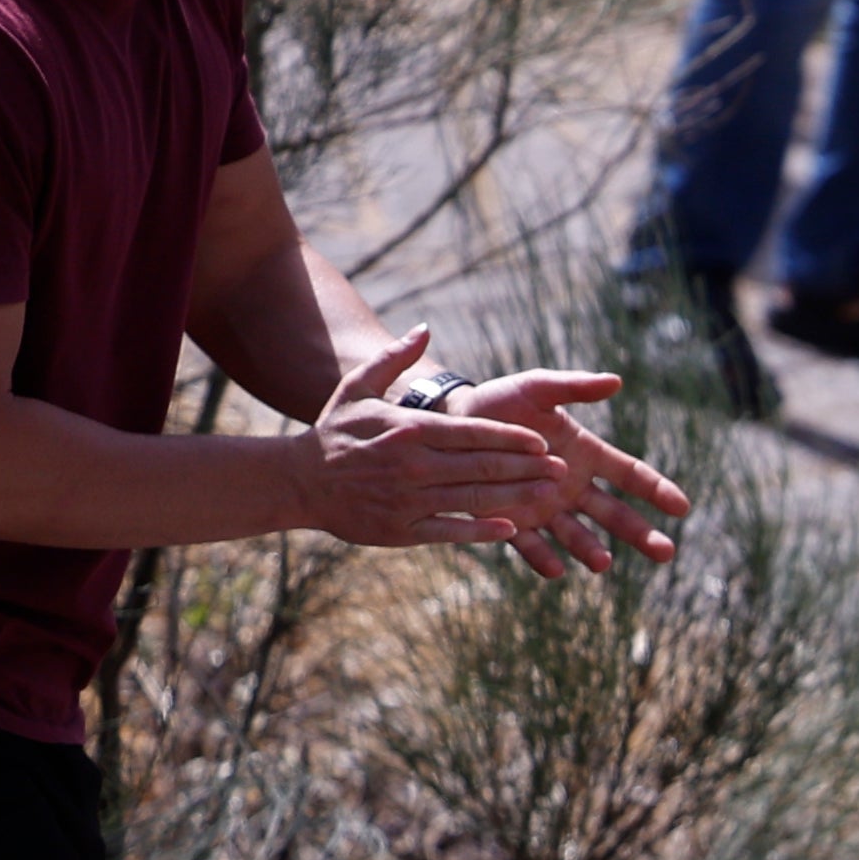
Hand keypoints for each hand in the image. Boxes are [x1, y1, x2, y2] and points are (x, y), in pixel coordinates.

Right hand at [291, 331, 570, 552]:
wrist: (297, 481)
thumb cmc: (335, 433)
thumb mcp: (356, 389)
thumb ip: (394, 359)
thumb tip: (426, 328)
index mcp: (409, 430)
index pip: (473, 432)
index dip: (511, 438)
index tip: (543, 441)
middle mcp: (412, 465)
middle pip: (482, 466)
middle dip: (526, 468)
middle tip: (561, 469)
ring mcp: (407, 500)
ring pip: (473, 499)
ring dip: (516, 497)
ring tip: (549, 493)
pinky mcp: (401, 530)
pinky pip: (449, 531)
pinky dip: (480, 531)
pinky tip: (510, 529)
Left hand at [455, 366, 688, 578]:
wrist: (450, 426)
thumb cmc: (498, 403)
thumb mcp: (536, 388)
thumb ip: (574, 387)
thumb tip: (616, 381)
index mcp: (585, 454)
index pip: (630, 475)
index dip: (657, 490)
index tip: (682, 507)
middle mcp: (571, 487)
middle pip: (615, 514)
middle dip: (641, 534)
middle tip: (666, 553)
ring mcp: (543, 507)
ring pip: (577, 535)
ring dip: (591, 549)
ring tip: (602, 564)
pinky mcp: (512, 523)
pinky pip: (532, 545)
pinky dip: (544, 558)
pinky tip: (556, 570)